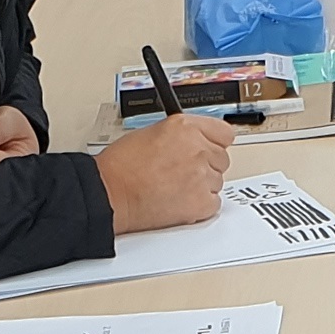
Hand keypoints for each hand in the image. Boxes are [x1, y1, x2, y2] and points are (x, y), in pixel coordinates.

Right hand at [96, 112, 236, 233]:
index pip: (224, 133)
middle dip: (206, 166)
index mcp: (186, 127)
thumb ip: (181, 135)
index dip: (215, 143)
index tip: (209, 148)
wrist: (110, 193)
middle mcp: (198, 148)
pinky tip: (179, 201)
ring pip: (218, 182)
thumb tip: (194, 141)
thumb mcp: (152, 132)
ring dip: (202, 186)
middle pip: (222, 159)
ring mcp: (202, 176)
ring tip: (175, 187)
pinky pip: (214, 204)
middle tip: (183, 172)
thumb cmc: (121, 166)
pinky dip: (200, 206)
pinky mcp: (201, 203)